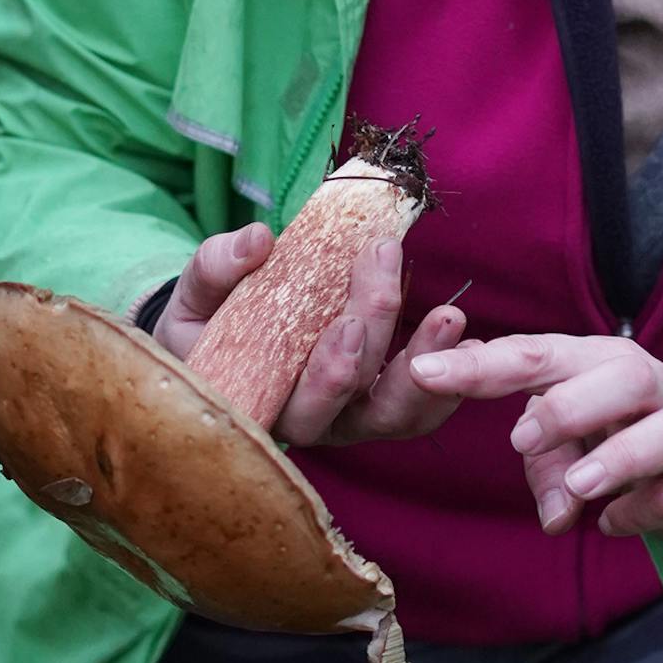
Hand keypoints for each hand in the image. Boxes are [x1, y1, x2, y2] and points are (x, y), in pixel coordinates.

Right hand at [150, 225, 470, 447]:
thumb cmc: (205, 321)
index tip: (345, 325)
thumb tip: (256, 239)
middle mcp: (310, 423)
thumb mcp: (196, 294)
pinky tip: (466, 340)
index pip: (296, 408)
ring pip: (395, 411)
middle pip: (353, 399)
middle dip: (374, 335)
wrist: (219, 337)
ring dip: (424, 364)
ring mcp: (349, 417)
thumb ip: (217, 267)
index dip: (325, 377)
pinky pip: (419, 404)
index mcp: (259, 405)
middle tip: (383, 275)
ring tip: (449, 317)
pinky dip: (446, 376)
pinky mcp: (378, 401)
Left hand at [408, 335, 662, 547]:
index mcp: (593, 363)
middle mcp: (643, 385)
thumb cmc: (625, 436)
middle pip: (617, 374)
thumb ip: (546, 464)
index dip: (480, 365)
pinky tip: (613, 521)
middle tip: (522, 440)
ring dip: (618, 456)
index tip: (426, 375)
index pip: (535, 354)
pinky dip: (647, 506)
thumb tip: (552, 514)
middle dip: (567, 405)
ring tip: (580, 487)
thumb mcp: (574, 442)